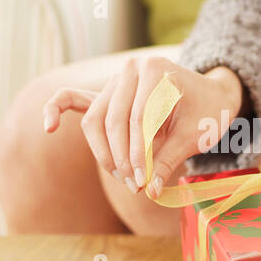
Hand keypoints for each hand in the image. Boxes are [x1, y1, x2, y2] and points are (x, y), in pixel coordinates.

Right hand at [44, 59, 244, 197]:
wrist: (211, 95)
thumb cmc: (207, 112)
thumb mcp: (195, 135)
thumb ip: (169, 159)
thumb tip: (148, 190)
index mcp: (155, 70)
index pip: (137, 118)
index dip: (138, 154)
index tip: (143, 181)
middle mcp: (131, 70)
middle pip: (112, 120)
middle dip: (121, 157)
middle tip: (135, 185)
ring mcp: (115, 81)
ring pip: (95, 120)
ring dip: (104, 152)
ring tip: (123, 177)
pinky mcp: (106, 95)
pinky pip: (73, 99)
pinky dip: (56, 110)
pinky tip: (48, 127)